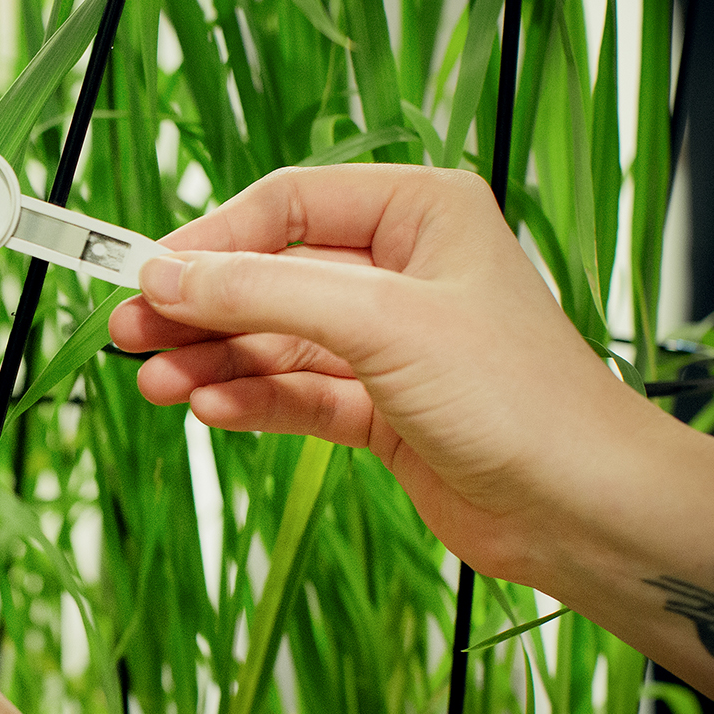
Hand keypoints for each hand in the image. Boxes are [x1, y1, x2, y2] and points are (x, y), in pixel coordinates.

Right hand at [107, 164, 669, 585]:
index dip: (215, 238)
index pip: (287, 203)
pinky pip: (295, 393)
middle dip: (201, 306)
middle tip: (130, 331)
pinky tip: (209, 410)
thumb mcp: (380, 323)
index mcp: (419, 213)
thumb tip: (165, 273)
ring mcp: (389, 343)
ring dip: (214, 361)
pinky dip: (251, 401)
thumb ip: (264, 292)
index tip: (151, 273)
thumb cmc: (515, 396)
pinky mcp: (381, 409)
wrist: (582, 509)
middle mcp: (401, 269)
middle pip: (270, 274)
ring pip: (274, 339)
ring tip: (156, 384)